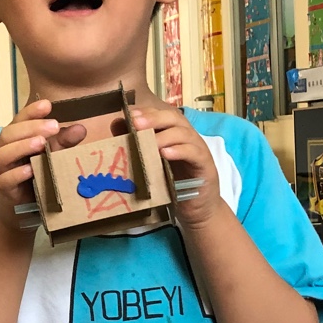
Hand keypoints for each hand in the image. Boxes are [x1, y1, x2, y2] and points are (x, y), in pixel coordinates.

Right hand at [0, 99, 87, 229]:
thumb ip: (64, 142)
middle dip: (30, 127)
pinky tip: (30, 170)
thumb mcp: (53, 156)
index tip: (47, 104)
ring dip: (21, 147)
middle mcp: (6, 151)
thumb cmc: (38, 176)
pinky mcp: (4, 190)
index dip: (31, 111)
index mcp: (17, 138)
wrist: (23, 209)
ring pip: (2, 155)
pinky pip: (5, 180)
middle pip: (8, 134)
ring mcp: (3, 170)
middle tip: (53, 126)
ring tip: (40, 144)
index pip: (19, 120)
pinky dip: (17, 174)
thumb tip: (81, 128)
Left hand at [135, 105, 224, 230]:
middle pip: (174, 118)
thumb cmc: (172, 185)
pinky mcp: (205, 165)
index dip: (147, 112)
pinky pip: (194, 153)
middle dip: (154, 118)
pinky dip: (180, 151)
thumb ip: (136, 144)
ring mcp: (198, 150)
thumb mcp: (151, 164)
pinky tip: (165, 154)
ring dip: (165, 135)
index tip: (129, 114)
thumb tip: (117, 125)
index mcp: (174, 134)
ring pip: (184, 134)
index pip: (162, 115)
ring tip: (148, 141)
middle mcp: (187, 138)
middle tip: (136, 123)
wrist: (197, 209)